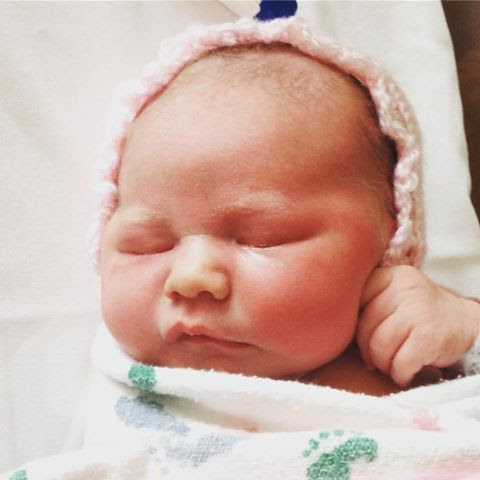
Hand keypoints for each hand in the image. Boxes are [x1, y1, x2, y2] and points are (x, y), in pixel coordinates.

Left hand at [356, 265, 479, 386]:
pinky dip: (399, 375)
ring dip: (382, 365)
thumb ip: (368, 302)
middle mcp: (404, 287)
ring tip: (390, 366)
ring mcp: (419, 310)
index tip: (364, 336)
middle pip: (365, 327)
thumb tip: (335, 329)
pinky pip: (400, 363)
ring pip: (380, 347)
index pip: (354, 302)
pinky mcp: (430, 335)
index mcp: (390, 275)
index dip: (354, 326)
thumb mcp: (394, 295)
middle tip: (374, 360)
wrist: (467, 324)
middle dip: (366, 351)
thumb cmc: (418, 314)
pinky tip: (404, 374)